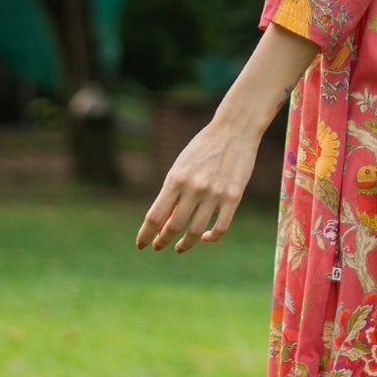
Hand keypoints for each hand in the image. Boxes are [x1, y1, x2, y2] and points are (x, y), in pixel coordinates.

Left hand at [136, 111, 262, 252]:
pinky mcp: (233, 197)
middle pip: (173, 226)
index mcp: (176, 178)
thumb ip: (173, 192)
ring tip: (180, 247)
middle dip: (162, 241)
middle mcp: (194, 187)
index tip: (141, 244)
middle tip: (158, 246)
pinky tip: (204, 237)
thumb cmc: (203, 149)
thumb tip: (164, 222)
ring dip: (185, 244)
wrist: (234, 130)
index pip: (155, 215)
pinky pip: (220, 228)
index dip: (146, 234)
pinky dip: (210, 238)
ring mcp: (214, 194)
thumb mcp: (182, 166)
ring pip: (195, 232)